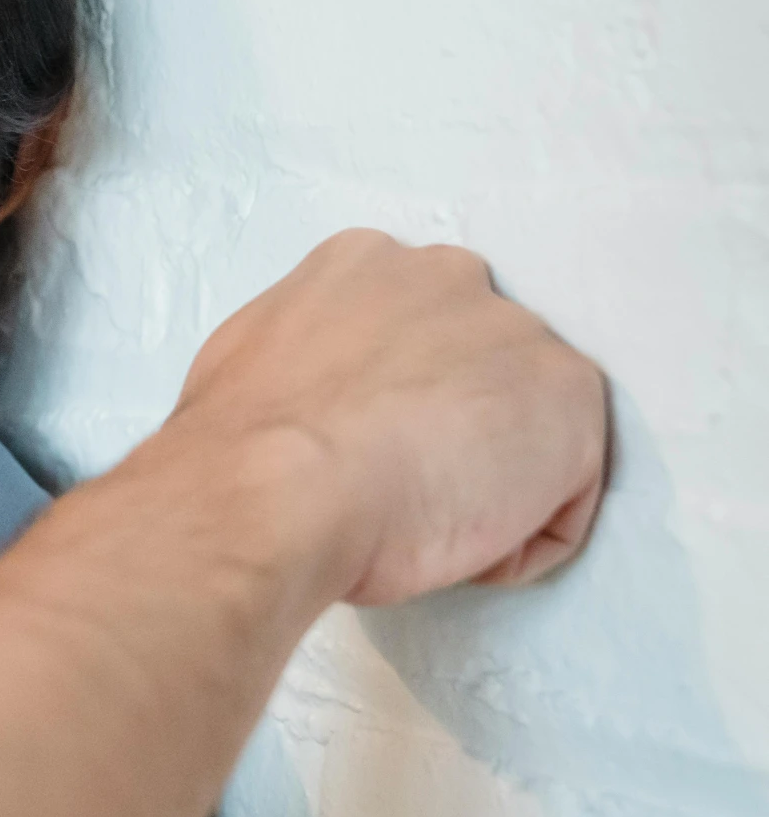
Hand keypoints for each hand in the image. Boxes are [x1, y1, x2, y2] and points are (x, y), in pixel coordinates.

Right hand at [169, 229, 606, 606]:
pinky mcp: (572, 405)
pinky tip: (452, 553)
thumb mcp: (252, 359)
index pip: (410, 324)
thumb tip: (313, 397)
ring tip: (423, 526)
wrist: (279, 486)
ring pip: (525, 429)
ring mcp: (518, 335)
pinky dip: (513, 544)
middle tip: (402, 482)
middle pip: (477, 361)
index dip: (393, 395)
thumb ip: (308, 355)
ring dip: (488, 482)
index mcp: (365, 262)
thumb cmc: (244, 441)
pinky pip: (558, 501)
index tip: (367, 442)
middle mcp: (450, 276)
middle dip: (454, 421)